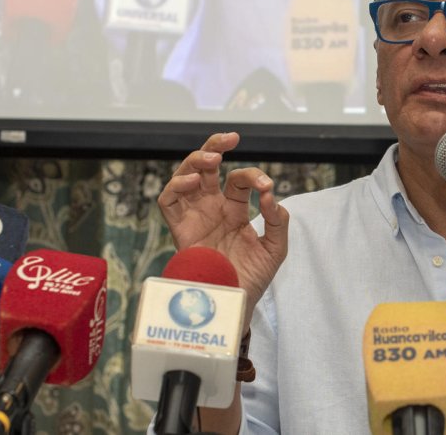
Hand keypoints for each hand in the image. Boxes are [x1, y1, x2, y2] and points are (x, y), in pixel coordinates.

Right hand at [158, 132, 287, 329]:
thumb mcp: (275, 248)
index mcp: (233, 210)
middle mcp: (211, 210)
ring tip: (212, 158)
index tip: (266, 186)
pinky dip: (176, 186)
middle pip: (205, 168)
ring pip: (184, 177)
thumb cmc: (252, 280)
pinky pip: (168, 202)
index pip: (238, 181)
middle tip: (230, 138)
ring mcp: (194, 218)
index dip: (253, 177)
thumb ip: (277, 220)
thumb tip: (269, 195)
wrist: (234, 307)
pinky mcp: (180, 231)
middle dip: (214, 146)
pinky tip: (193, 181)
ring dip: (195, 161)